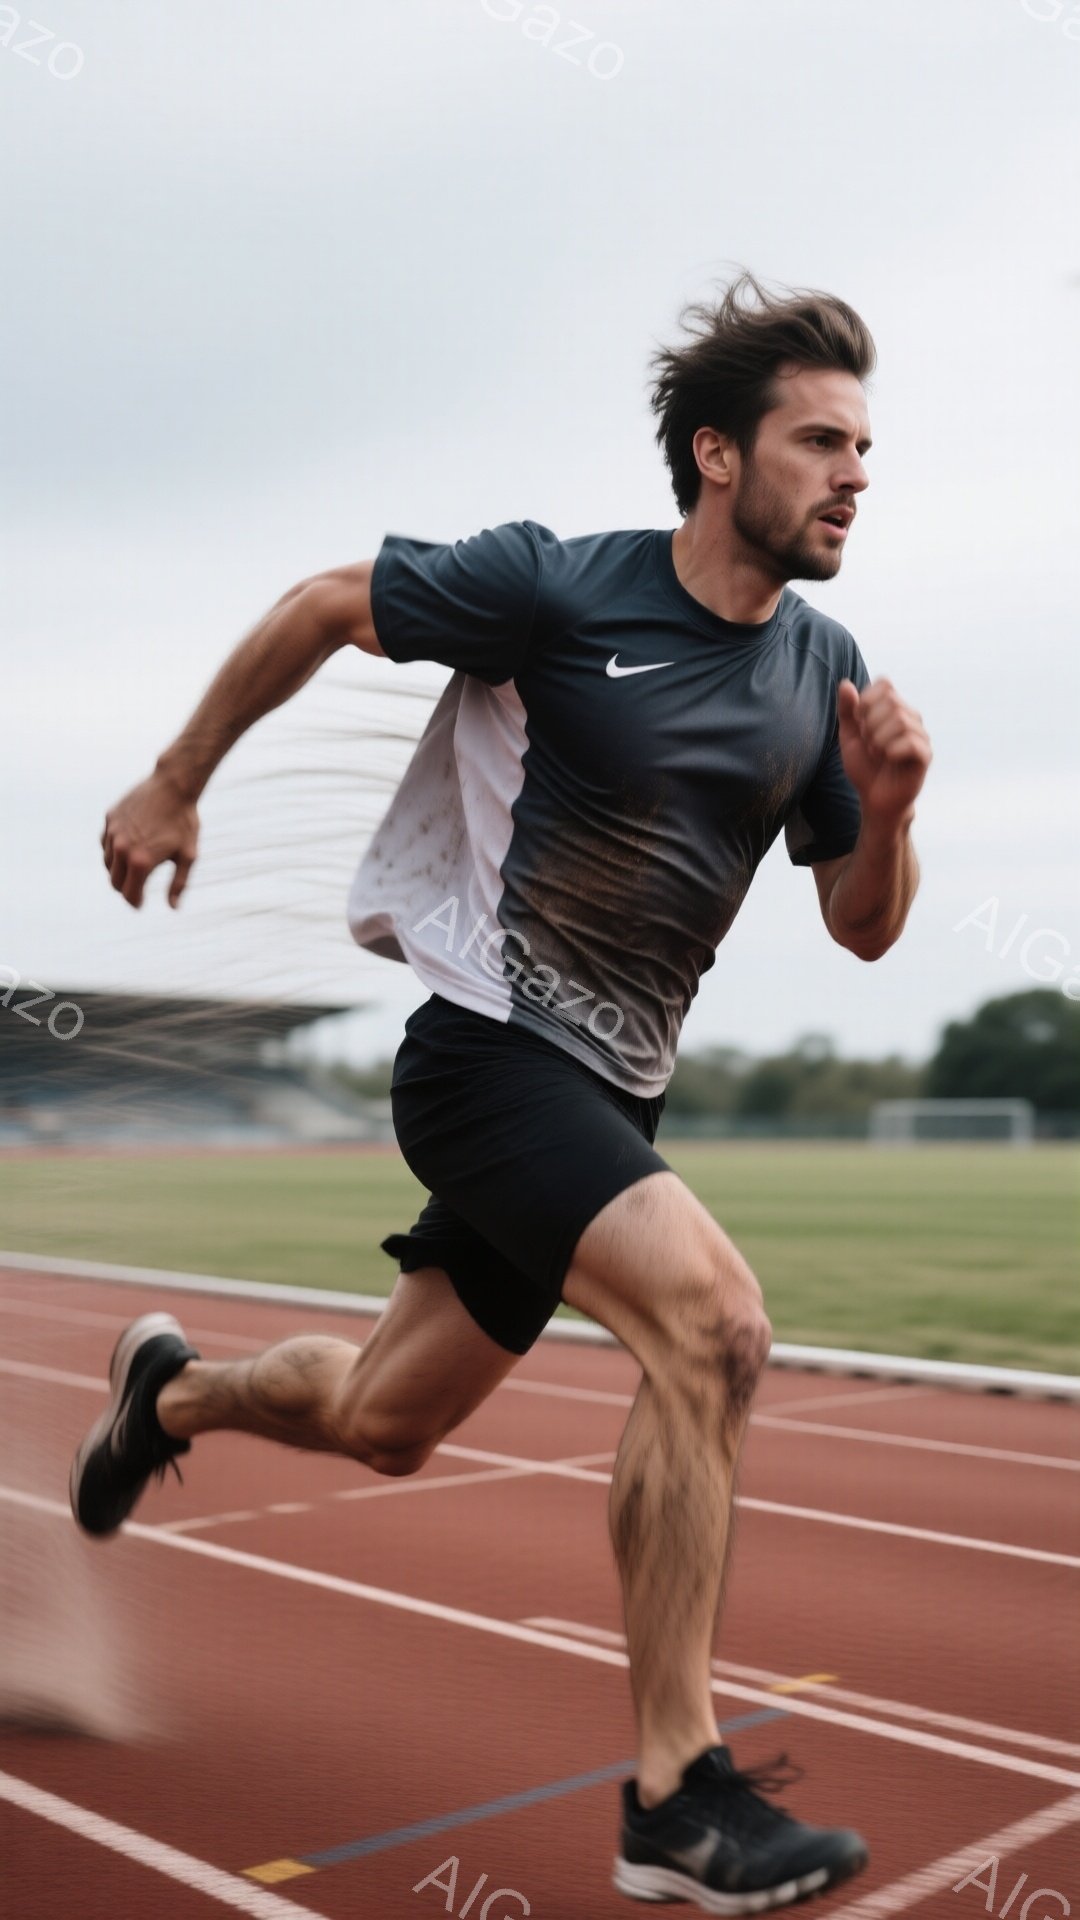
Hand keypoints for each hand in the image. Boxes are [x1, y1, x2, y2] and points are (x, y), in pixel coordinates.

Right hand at [101, 769, 199, 908]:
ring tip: (133, 868)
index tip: (140, 904)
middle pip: (114, 882)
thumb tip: (173, 907)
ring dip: (117, 870)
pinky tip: (126, 848)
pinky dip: (112, 850)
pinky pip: (105, 842)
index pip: (129, 894)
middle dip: (125, 889)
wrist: (173, 786)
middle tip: (135, 888)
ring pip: (107, 863)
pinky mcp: (110, 818)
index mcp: (141, 862)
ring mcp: (113, 832)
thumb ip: (179, 883)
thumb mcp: (188, 855)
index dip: (135, 903)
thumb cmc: (184, 821)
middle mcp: (122, 849)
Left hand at [837, 677, 931, 829]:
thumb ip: (847, 711)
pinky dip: (891, 751)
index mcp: (894, 710)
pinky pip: (910, 742)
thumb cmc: (865, 768)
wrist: (875, 800)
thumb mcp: (849, 737)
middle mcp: (911, 718)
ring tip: (876, 753)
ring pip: (901, 720)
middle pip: (891, 701)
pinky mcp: (925, 755)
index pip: (885, 684)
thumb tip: (845, 683)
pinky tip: (888, 759)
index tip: (860, 721)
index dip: (867, 700)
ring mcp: (920, 736)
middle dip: (870, 723)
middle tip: (869, 743)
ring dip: (879, 739)